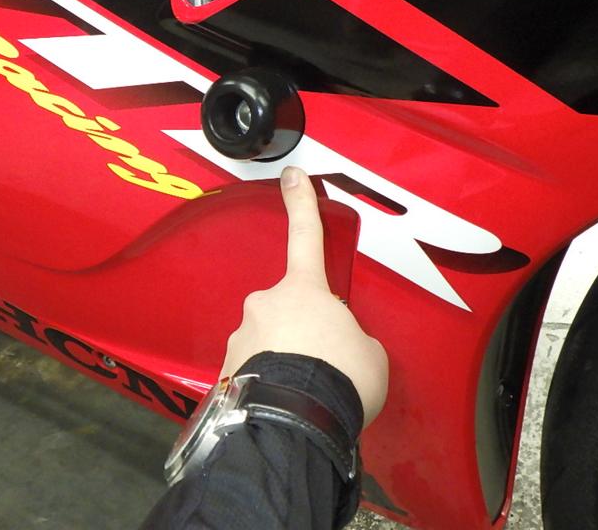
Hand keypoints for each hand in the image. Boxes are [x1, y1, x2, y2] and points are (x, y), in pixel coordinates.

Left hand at [219, 166, 388, 425]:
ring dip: (285, 361)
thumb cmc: (340, 379)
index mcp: (305, 289)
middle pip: (288, 309)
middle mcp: (267, 303)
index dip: (301, 203)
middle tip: (325, 364)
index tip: (293, 175)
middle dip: (304, 331)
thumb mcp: (369, 354)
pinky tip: (285, 405)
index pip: (306, 235)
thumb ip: (353, 339)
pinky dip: (268, 384)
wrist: (298, 422)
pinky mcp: (227, 370)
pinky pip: (254, 371)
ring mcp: (243, 335)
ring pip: (269, 342)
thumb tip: (340, 347)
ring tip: (306, 392)